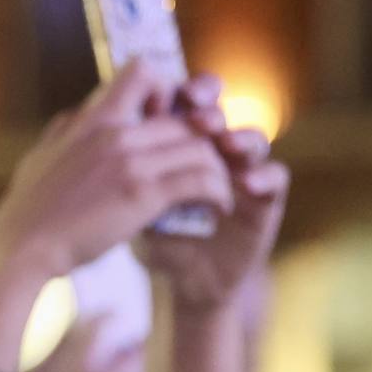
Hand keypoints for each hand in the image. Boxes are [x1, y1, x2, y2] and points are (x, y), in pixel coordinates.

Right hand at [0, 65, 233, 282]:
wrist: (22, 247)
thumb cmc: (28, 210)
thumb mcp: (41, 157)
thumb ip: (63, 133)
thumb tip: (73, 117)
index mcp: (92, 119)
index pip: (143, 71)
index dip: (167, 91)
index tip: (167, 121)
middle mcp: (115, 132)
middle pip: (185, 119)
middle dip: (205, 142)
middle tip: (212, 168)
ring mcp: (130, 162)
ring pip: (201, 148)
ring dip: (219, 171)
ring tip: (220, 193)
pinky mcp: (143, 195)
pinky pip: (201, 181)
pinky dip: (219, 193)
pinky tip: (219, 208)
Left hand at [139, 80, 286, 312]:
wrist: (189, 281)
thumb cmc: (157, 240)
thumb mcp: (134, 207)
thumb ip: (124, 176)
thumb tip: (94, 142)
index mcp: (180, 142)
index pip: (179, 100)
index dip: (171, 90)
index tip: (153, 98)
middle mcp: (214, 148)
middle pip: (217, 108)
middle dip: (206, 100)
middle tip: (193, 103)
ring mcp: (243, 170)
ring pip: (252, 138)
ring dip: (239, 135)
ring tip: (224, 142)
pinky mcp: (266, 199)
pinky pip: (276, 177)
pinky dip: (264, 175)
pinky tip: (247, 181)